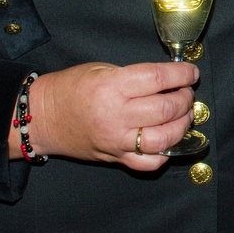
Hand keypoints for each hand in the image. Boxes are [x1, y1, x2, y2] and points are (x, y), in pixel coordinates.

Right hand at [16, 61, 197, 170]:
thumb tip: (169, 79)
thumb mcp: (101, 70)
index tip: (191, 72)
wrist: (42, 118)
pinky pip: (149, 162)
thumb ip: (135, 76)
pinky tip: (169, 140)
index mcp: (111, 87)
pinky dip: (166, 153)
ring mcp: (117, 140)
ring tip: (184, 115)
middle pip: (166, 109)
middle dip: (185, 99)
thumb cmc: (71, 89)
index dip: (181, 74)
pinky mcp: (116, 157)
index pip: (158, 79)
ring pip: (164, 138)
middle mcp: (116, 115)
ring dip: (182, 125)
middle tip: (186, 93)